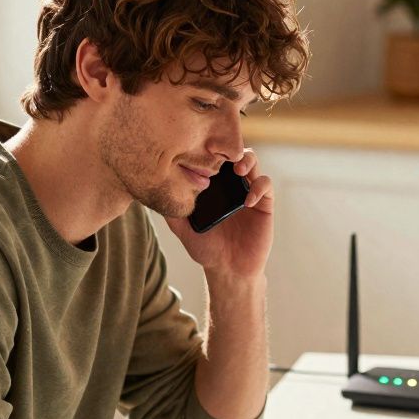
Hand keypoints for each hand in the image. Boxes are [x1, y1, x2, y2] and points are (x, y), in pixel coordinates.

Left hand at [165, 148, 272, 279]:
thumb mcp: (182, 229)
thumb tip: (152, 192)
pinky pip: (266, 186)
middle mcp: (231, 184)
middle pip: (233, 152)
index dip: (208, 149)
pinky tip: (247, 202)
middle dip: (228, 149)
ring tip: (238, 171)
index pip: (212, 157)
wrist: (228, 269)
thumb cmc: (206, 248)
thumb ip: (170, 211)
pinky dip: (258, 187)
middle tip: (220, 155)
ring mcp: (248, 192)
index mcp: (213, 185)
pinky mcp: (264, 204)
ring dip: (246, 161)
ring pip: (252, 162)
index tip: (200, 149)